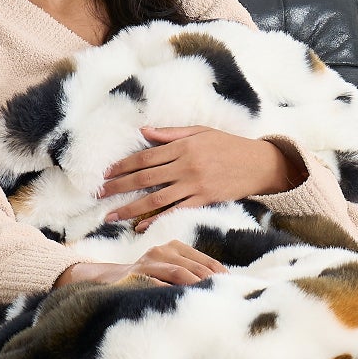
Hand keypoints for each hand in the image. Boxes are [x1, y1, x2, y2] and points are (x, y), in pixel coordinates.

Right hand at [56, 241, 227, 289]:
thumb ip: (186, 275)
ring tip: (214, 297)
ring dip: (198, 285)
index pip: (204, 260)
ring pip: (180, 272)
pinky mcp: (138, 274)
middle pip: (196, 266)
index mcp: (172, 247)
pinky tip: (189, 300)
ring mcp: (149, 261)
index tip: (236, 286)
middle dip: (214, 281)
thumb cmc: (141, 281)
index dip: (220, 273)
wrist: (103, 281)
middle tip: (231, 295)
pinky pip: (161, 283)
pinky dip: (176, 291)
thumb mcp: (165, 273)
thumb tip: (216, 288)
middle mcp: (162, 250)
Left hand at [99, 127, 300, 229]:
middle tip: (98, 195)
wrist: (259, 164)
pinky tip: (140, 226)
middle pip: (144, 177)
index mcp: (183, 146)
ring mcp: (194, 185)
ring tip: (111, 216)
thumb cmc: (229, 145)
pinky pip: (175, 211)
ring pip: (155, 198)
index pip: (145, 157)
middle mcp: (185, 165)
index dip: (123, 166)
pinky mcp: (203, 200)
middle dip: (118, 187)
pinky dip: (156, 219)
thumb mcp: (201, 132)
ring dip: (130, 208)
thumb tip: (144, 132)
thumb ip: (171, 134)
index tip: (105, 173)